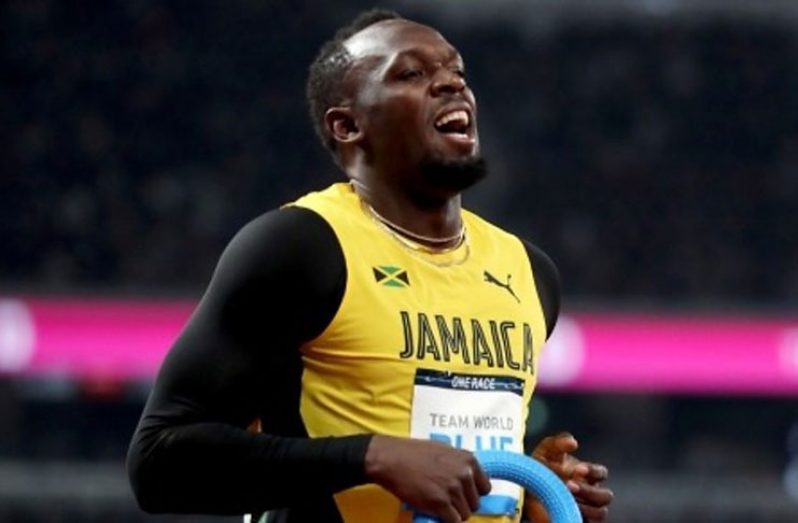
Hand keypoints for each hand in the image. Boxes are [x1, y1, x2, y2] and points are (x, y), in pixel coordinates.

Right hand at [364, 435, 491, 522]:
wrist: (391, 459)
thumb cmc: (414, 452)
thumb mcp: (444, 450)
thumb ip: (460, 464)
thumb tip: (470, 478)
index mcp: (469, 460)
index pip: (485, 488)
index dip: (472, 493)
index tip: (462, 494)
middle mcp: (465, 474)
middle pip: (475, 503)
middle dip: (462, 504)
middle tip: (445, 499)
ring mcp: (453, 489)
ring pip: (465, 514)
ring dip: (452, 513)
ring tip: (438, 504)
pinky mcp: (440, 503)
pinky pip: (453, 521)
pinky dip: (445, 519)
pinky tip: (435, 512)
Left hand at [524, 432, 612, 522]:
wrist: (525, 487)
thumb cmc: (541, 465)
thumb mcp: (547, 450)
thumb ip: (559, 442)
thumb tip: (573, 443)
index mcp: (587, 474)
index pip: (601, 473)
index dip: (593, 471)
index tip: (578, 469)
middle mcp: (590, 492)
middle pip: (605, 496)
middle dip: (589, 491)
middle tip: (569, 485)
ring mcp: (586, 509)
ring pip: (600, 513)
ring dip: (586, 507)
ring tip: (565, 500)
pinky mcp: (576, 519)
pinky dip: (579, 518)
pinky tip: (564, 510)